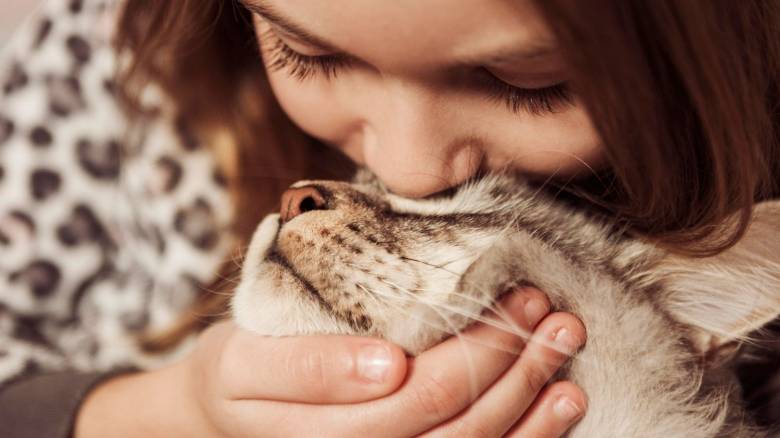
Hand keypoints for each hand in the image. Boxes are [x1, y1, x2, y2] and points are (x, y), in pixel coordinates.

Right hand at [75, 288, 585, 436]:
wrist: (223, 418)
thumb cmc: (234, 375)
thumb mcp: (241, 360)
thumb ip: (308, 366)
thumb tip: (390, 364)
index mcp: (324, 436)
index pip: (423, 394)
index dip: (479, 346)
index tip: (517, 292)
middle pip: (460, 420)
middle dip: (514, 361)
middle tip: (548, 305)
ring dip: (533, 396)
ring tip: (566, 342)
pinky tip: (563, 403)